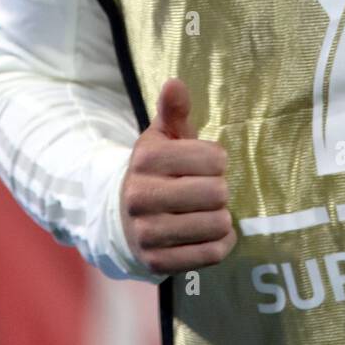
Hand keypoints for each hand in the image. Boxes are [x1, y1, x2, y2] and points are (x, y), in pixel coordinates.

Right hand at [121, 78, 236, 274]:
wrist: (122, 217)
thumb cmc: (156, 170)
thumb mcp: (162, 137)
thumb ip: (173, 109)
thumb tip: (175, 81)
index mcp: (146, 159)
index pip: (214, 159)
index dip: (218, 161)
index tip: (208, 163)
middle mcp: (142, 196)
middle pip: (217, 193)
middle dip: (220, 191)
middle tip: (209, 191)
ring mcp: (148, 232)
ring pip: (216, 225)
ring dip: (222, 218)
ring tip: (209, 212)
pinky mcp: (157, 262)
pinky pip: (212, 254)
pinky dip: (220, 244)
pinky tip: (210, 233)